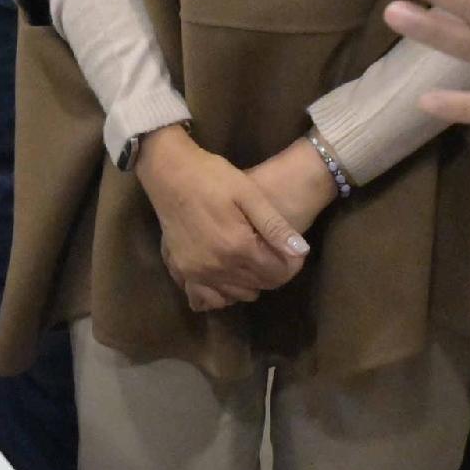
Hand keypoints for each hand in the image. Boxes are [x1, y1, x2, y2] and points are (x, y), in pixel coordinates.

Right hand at [135, 128, 309, 310]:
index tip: (294, 251)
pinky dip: (222, 292)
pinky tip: (228, 273)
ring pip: (236, 295)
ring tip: (252, 258)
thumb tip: (301, 252)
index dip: (291, 265)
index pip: (276, 273)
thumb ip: (275, 226)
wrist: (168, 172)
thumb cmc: (212, 177)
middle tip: (273, 251)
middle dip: (273, 273)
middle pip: (258, 286)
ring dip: (250, 283)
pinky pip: (206, 297)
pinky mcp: (181, 270)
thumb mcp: (249, 194)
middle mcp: (217, 267)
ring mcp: (196, 272)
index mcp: (237, 247)